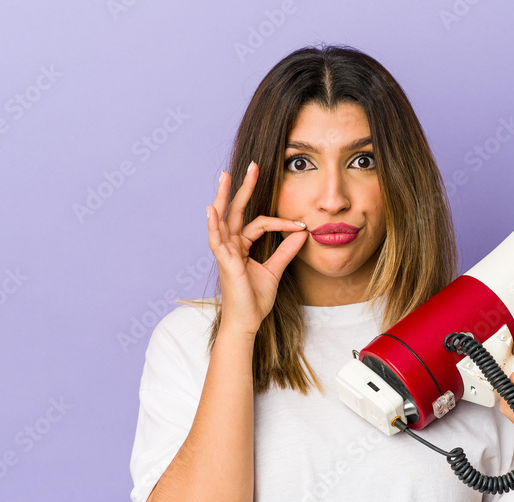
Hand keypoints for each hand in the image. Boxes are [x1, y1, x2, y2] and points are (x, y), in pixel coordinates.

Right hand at [207, 162, 308, 334]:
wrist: (248, 322)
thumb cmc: (255, 300)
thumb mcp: (275, 270)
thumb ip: (286, 251)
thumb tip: (301, 234)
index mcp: (241, 246)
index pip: (260, 223)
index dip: (282, 222)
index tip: (302, 225)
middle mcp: (230, 245)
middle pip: (235, 210)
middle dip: (243, 188)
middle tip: (252, 166)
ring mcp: (225, 252)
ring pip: (222, 219)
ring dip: (223, 196)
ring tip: (225, 176)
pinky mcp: (224, 262)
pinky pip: (216, 240)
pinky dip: (213, 224)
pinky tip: (211, 209)